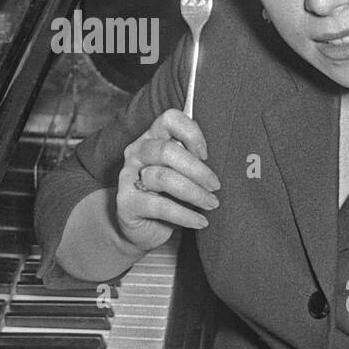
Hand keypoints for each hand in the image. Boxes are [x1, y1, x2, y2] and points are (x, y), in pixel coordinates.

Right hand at [115, 108, 220, 251]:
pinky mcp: (126, 202)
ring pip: (163, 178)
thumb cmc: (167, 195)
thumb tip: (222, 159)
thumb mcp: (181, 173)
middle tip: (215, 186)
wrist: (142, 229)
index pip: (169, 119)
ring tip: (211, 204)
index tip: (206, 154)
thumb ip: (192, 160)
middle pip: (167, 151)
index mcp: (152, 138)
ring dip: (194, 192)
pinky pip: (159, 206)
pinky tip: (200, 221)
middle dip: (197, 170)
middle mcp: (137, 152)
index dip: (191, 133)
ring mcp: (127, 176)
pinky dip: (185, 215)